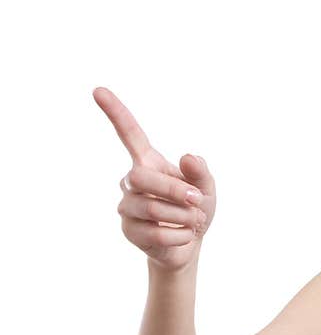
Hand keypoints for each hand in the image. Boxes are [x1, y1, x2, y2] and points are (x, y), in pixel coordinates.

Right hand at [94, 87, 216, 272]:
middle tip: (197, 200)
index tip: (98, 90)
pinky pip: (156, 233)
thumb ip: (201, 173)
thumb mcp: (207, 188)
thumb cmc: (196, 208)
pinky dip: (181, 235)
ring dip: (183, 216)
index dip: (116, 113)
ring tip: (193, 219)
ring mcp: (127, 206)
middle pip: (141, 178)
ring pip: (149, 208)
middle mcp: (132, 181)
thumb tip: (189, 157)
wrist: (190, 244)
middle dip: (174, 190)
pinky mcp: (129, 230)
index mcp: (150, 162)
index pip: (130, 134)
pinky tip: (184, 234)